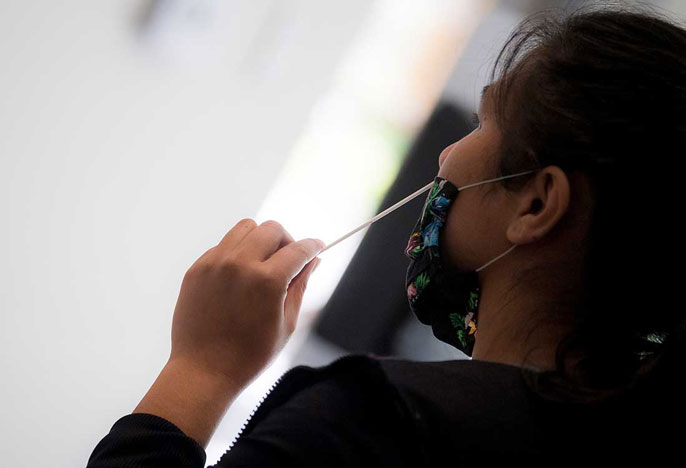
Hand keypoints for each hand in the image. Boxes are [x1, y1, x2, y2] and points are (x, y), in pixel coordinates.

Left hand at [168, 218, 323, 389]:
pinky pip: (224, 245)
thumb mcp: (286, 323)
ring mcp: (215, 263)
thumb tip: (313, 261)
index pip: (299, 249)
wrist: (203, 370)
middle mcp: (240, 264)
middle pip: (272, 229)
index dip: (313, 247)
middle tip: (288, 260)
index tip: (318, 247)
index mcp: (267, 280)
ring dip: (260, 239)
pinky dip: (237, 252)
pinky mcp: (197, 268)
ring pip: (245, 228)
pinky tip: (240, 276)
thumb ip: (300, 286)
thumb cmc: (249, 355)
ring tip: (263, 263)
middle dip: (287, 241)